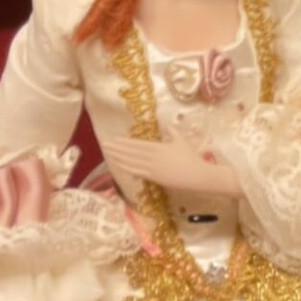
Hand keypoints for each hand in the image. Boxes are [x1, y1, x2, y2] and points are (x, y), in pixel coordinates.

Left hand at [105, 135, 241, 198]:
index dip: (124, 142)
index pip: (136, 144)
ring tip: (108, 154)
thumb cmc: (190, 157)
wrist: (196, 175)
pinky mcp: (154, 178)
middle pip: (131, 152)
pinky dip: (127, 169)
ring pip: (131, 162)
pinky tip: (119, 166)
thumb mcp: (180, 140)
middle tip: (104, 144)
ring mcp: (152, 168)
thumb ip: (171, 131)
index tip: (113, 139)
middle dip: (117, 148)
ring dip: (119, 158)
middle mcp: (152, 157)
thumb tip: (164, 122)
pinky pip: (137, 172)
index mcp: (158, 147)